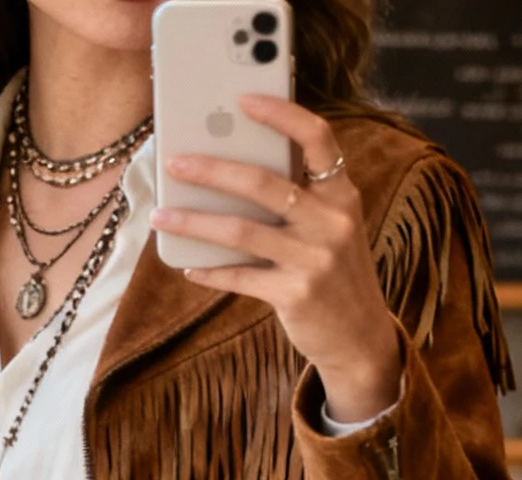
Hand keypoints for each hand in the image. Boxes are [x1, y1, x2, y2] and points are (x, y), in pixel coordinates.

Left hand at [151, 95, 400, 426]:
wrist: (360, 337)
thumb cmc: (335, 274)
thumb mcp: (332, 228)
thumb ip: (300, 199)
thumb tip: (232, 172)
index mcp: (342, 194)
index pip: (318, 138)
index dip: (281, 114)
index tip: (243, 100)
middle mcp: (332, 222)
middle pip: (263, 183)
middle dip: (212, 170)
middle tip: (174, 162)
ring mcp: (314, 260)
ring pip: (241, 231)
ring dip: (195, 222)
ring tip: (161, 216)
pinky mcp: (295, 295)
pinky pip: (240, 277)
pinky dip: (210, 271)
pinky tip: (188, 267)